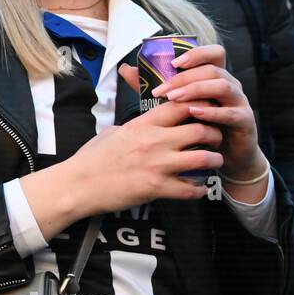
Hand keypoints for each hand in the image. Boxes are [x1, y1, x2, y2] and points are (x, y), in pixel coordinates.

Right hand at [66, 98, 222, 212]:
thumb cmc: (91, 158)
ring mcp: (157, 165)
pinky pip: (191, 189)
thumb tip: (147, 121)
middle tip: (215, 138)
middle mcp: (154, 142)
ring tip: (214, 162)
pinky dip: (200, 189)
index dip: (200, 104)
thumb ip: (137, 125)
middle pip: (201, 128)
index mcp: (142, 124)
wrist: (78, 185)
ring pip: (204, 158)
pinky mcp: (157, 188)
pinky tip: (199, 188)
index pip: (181, 104)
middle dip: (215, 133)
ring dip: (214, 160)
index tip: (206, 110)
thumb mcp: (114, 132)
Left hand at [146, 45, 265, 181]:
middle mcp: (230, 85)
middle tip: (161, 90)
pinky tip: (193, 114)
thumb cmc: (196, 126)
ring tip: (174, 98)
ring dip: (196, 90)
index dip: (196, 53)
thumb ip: (153, 85)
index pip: (214, 53)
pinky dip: (212, 112)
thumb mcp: (175, 104)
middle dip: (185, 77)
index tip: (173, 62)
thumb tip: (125, 68)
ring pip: (223, 86)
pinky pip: (230, 112)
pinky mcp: (244, 121)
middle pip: (212, 69)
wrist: (222, 157)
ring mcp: (239, 102)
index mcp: (214, 76)